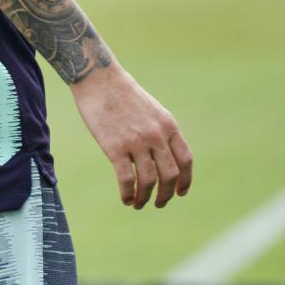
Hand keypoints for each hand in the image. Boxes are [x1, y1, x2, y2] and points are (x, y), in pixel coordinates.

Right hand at [71, 63, 192, 209]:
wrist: (99, 79)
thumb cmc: (122, 94)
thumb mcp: (152, 110)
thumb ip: (160, 132)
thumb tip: (161, 157)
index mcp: (169, 126)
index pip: (185, 161)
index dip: (185, 181)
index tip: (180, 193)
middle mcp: (156, 136)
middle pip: (169, 175)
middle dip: (166, 194)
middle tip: (159, 203)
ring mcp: (136, 142)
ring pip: (149, 180)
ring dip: (146, 198)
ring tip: (139, 204)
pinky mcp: (114, 147)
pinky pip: (127, 178)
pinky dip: (128, 193)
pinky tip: (125, 199)